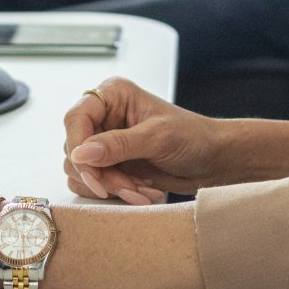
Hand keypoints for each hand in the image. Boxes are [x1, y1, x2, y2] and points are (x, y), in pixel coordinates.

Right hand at [62, 77, 225, 203]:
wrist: (213, 160)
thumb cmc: (193, 137)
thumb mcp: (158, 137)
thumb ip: (119, 145)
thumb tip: (81, 153)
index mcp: (113, 95)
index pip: (76, 118)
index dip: (78, 147)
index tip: (93, 172)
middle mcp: (104, 116)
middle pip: (75, 150)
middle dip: (102, 175)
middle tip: (131, 187)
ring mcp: (105, 142)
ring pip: (81, 171)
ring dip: (110, 187)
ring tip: (142, 191)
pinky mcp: (111, 165)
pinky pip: (94, 185)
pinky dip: (115, 193)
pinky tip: (143, 192)